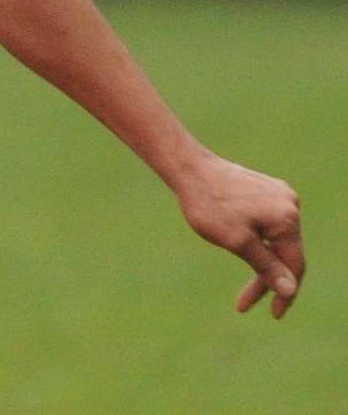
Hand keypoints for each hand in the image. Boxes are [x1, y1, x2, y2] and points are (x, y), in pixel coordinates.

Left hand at [176, 153, 303, 318]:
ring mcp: (279, 195)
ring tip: (240, 282)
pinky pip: (269, 225)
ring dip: (261, 263)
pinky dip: (259, 243)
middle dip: (266, 280)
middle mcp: (290, 205)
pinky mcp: (266, 191)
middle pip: (286, 253)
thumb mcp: (237, 242)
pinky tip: (243, 251)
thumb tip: (291, 289)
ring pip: (277, 240)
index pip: (294, 266)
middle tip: (244, 304)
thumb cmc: (209, 206)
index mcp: (287, 219)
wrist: (188, 169)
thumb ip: (266, 267)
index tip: (274, 315)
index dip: (284, 293)